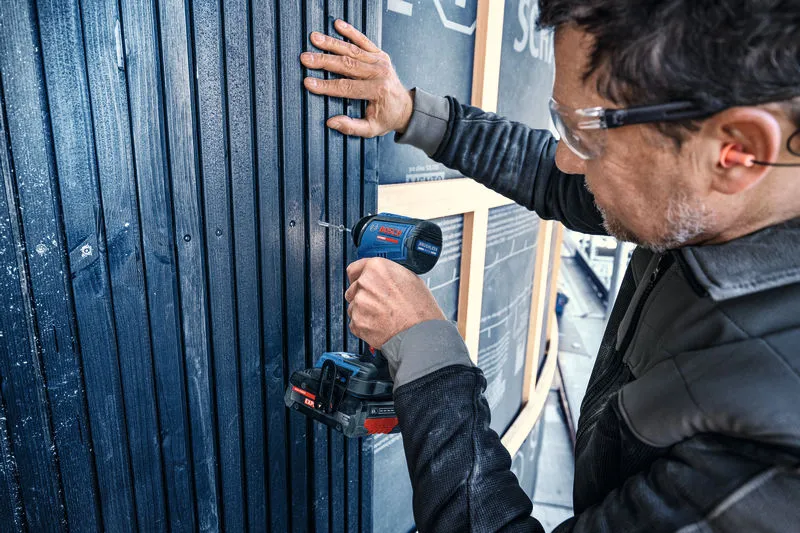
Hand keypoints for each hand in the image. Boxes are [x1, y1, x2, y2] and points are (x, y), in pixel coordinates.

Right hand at [300, 19, 413, 137]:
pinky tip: (338, 25)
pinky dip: (350, 32)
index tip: (308, 82)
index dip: (325, 86)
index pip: (346, 87)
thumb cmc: (386, 118)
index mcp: (377, 91)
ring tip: (314, 38)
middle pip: (347, 65)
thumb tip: (331, 122)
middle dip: (324, 61)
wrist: (405, 107)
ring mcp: (380, 62)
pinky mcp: (380, 54)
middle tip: (306, 58)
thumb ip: (351, 127)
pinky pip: (364, 41)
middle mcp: (379, 73)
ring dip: (331, 44)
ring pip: (352, 50)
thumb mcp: (371, 129)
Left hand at [345, 258, 445, 347]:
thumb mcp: (410, 279)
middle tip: (379, 303)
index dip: (358, 277)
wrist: (420, 333)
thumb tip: (382, 277)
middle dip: (362, 296)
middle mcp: (365, 283)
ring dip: (363, 312)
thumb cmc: (420, 309)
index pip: (353, 269)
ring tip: (382, 316)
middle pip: (353, 289)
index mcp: (377, 268)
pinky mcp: (357, 322)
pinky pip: (355, 323)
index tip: (360, 282)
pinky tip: (379, 325)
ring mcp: (359, 303)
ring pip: (353, 307)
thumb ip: (389, 275)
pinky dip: (364, 326)